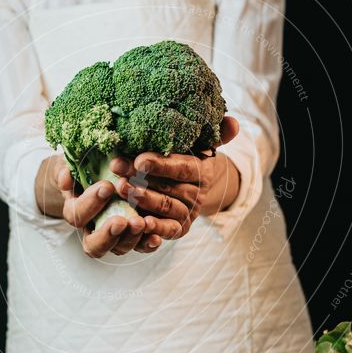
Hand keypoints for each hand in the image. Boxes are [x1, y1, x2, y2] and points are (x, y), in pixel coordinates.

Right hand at [36, 155, 181, 257]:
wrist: (103, 171)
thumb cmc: (87, 167)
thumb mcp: (73, 163)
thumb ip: (67, 169)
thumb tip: (66, 178)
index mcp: (76, 211)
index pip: (77, 215)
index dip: (89, 204)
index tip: (107, 186)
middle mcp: (93, 229)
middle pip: (94, 244)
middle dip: (107, 234)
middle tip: (121, 221)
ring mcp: (115, 236)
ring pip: (119, 248)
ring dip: (130, 238)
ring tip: (141, 223)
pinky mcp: (134, 236)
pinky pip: (141, 247)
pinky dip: (148, 245)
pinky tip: (156, 237)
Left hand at [109, 117, 240, 238]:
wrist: (189, 186)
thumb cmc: (184, 157)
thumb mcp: (197, 143)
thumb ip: (215, 132)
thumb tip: (233, 122)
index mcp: (202, 171)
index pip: (182, 167)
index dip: (161, 165)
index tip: (139, 159)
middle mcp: (197, 194)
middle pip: (168, 187)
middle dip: (141, 178)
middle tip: (118, 170)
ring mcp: (188, 213)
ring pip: (166, 206)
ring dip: (142, 199)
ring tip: (121, 188)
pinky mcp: (179, 228)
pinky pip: (168, 230)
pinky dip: (156, 228)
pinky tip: (139, 223)